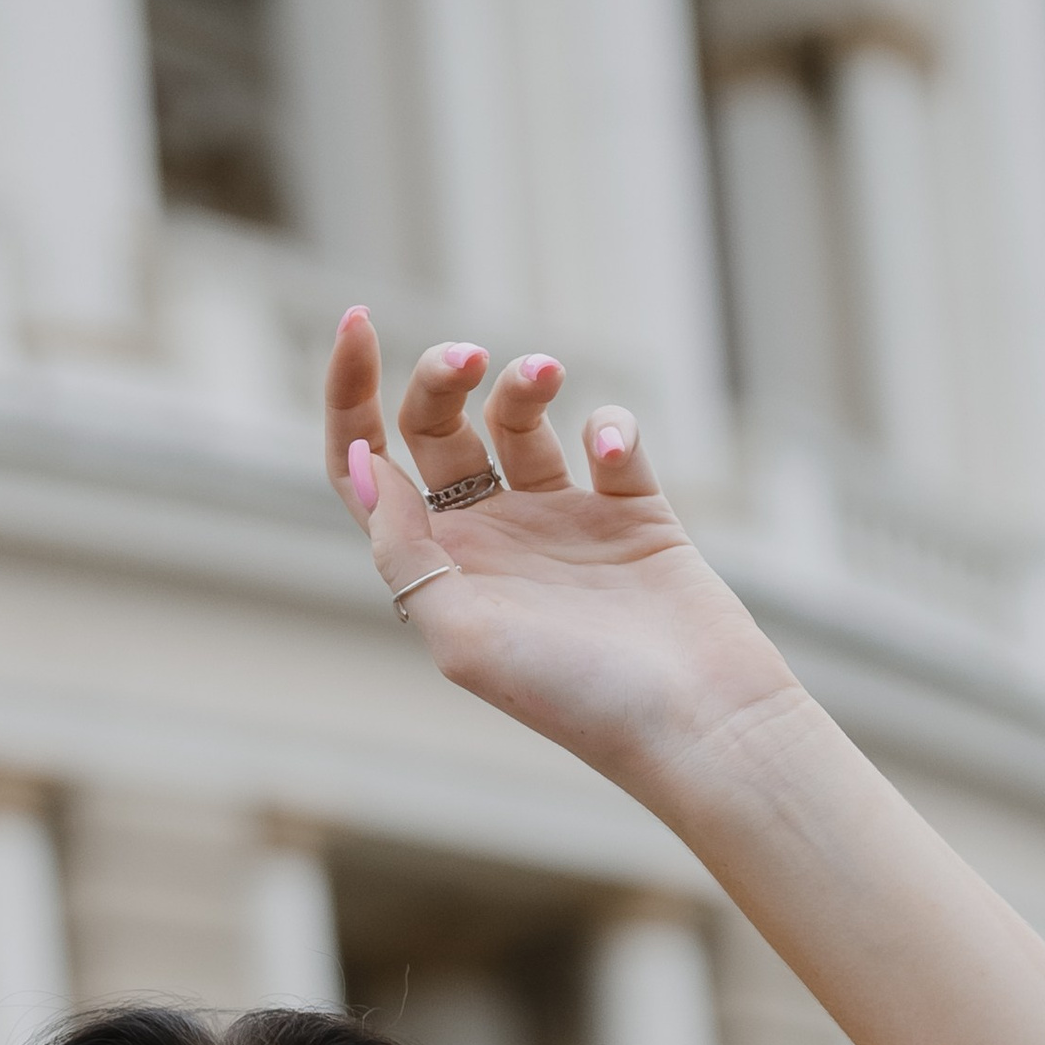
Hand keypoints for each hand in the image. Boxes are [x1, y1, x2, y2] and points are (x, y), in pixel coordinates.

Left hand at [324, 316, 797, 810]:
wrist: (695, 720)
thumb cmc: (575, 697)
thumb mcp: (463, 634)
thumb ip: (404, 551)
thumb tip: (361, 467)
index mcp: (436, 568)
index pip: (368, 467)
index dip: (349, 395)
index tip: (356, 323)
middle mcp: (490, 539)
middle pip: (437, 426)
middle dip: (440, 375)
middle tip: (470, 358)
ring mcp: (560, 522)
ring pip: (518, 418)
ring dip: (521, 380)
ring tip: (543, 372)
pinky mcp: (632, 511)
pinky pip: (609, 436)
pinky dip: (609, 424)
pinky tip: (615, 453)